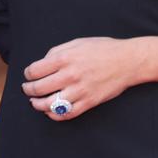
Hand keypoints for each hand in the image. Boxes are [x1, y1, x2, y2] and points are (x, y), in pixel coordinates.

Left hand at [22, 37, 140, 120]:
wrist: (129, 61)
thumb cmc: (105, 49)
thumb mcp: (79, 42)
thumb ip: (57, 51)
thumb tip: (42, 64)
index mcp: (66, 58)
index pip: (34, 71)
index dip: (27, 74)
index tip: (29, 75)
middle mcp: (70, 75)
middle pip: (37, 89)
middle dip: (28, 89)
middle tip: (28, 89)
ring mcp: (79, 91)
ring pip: (48, 105)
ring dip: (37, 104)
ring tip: (36, 102)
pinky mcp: (88, 102)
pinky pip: (65, 114)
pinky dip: (54, 115)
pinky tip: (51, 110)